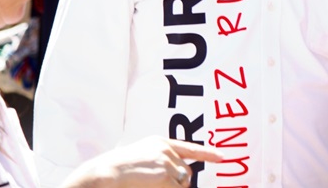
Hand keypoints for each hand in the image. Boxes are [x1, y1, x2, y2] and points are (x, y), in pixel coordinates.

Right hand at [61, 135, 223, 187]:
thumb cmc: (115, 170)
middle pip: (186, 173)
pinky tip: (150, 187)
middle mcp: (167, 150)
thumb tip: (179, 175)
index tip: (222, 157)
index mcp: (159, 143)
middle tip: (159, 185)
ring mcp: (168, 162)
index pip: (189, 148)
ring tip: (149, 184)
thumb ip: (159, 160)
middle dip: (178, 184)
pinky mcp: (167, 176)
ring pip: (182, 184)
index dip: (207, 153)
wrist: (105, 173)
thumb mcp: (140, 157)